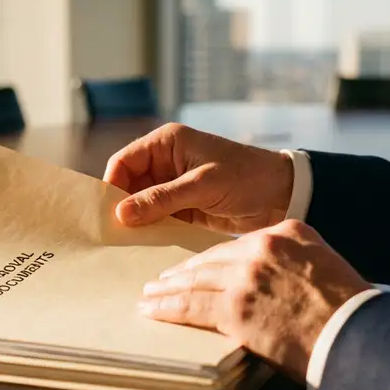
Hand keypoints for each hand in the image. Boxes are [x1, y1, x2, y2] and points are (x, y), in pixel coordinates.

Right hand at [104, 123, 294, 233]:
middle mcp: (166, 162)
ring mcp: (174, 186)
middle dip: (122, 208)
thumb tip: (121, 214)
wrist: (283, 194)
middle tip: (112, 235)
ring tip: (126, 245)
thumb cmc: (247, 177)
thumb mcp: (203, 186)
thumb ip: (162, 199)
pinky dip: (153, 231)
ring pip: (142, 204)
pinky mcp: (184, 207)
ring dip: (137, 222)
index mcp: (167, 143)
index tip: (106, 213)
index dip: (111, 186)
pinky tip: (146, 247)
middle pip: (129, 185)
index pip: (124, 162)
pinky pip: (159, 218)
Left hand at [137, 219, 371, 382]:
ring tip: (151, 294)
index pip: (237, 244)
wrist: (358, 336)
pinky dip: (167, 307)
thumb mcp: (326, 268)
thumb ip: (296, 264)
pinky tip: (153, 309)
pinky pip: (189, 305)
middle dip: (185, 270)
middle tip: (163, 278)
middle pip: (212, 257)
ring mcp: (245, 276)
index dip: (213, 258)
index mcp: (288, 232)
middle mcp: (262, 247)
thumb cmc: (350, 313)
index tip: (198, 265)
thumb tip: (275, 283)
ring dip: (168, 288)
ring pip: (195, 279)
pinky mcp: (234, 307)